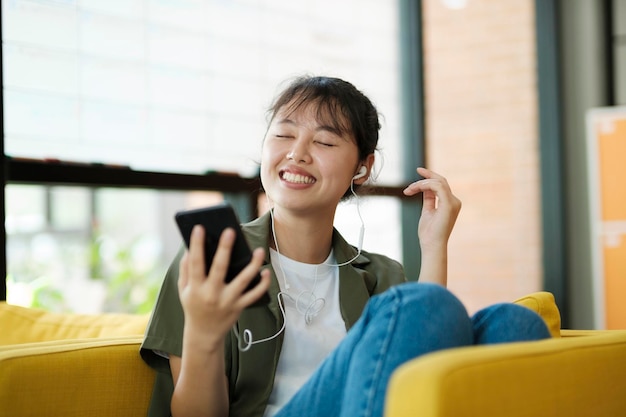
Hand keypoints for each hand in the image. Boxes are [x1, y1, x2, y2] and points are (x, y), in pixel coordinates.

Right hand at [177, 225, 270, 349]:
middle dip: (224, 249)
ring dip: (252, 265)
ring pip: (242, 281)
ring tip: (259, 250)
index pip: (195, 263)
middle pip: (219, 268)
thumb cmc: (193, 306)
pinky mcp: (239, 307)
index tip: (199, 227)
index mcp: (196, 287)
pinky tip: (266, 271)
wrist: (204, 334)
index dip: (197, 245)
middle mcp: (211, 294)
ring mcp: (227, 301)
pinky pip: (254, 295)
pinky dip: (262, 284)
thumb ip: (185, 269)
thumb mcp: (183, 290)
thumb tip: (190, 248)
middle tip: (230, 230)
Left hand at [403, 167, 460, 250]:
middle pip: (441, 181)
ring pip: (437, 182)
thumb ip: (428, 199)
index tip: (419, 172)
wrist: (431, 245)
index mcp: (450, 203)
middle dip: (428, 175)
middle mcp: (454, 201)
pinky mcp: (448, 204)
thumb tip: (424, 189)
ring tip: (409, 190)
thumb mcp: (427, 211)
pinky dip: (425, 185)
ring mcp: (453, 203)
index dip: (430, 177)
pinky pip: (437, 187)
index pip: (441, 185)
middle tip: (417, 170)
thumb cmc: (428, 233)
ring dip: (421, 183)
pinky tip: (414, 189)